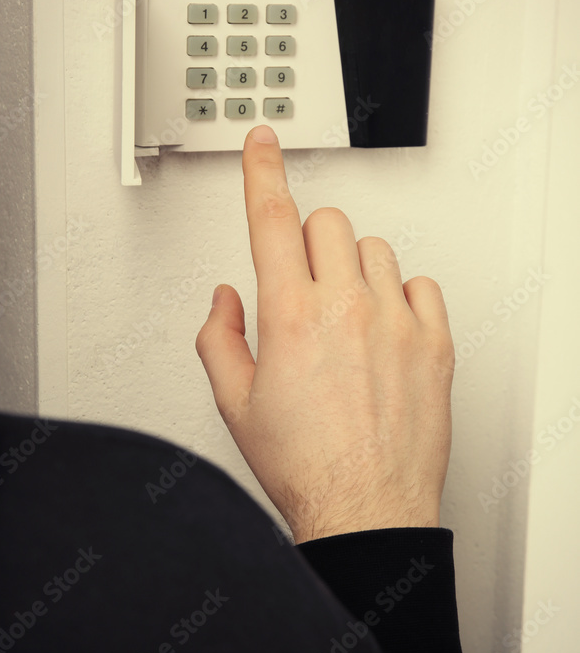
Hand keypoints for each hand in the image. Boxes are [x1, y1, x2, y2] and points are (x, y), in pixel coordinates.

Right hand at [195, 125, 454, 542]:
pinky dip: (399, 294)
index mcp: (290, 315)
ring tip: (345, 315)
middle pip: (328, 222)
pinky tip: (384, 328)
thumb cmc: (304, 465)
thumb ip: (219, 337)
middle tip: (303, 285)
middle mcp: (346, 308)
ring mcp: (396, 322)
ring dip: (352, 266)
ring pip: (374, 247)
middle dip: (307, 241)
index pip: (272, 217)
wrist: (364, 509)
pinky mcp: (434, 342)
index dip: (262, 170)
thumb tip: (225, 299)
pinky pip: (419, 284)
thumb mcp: (235, 404)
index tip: (262, 143)